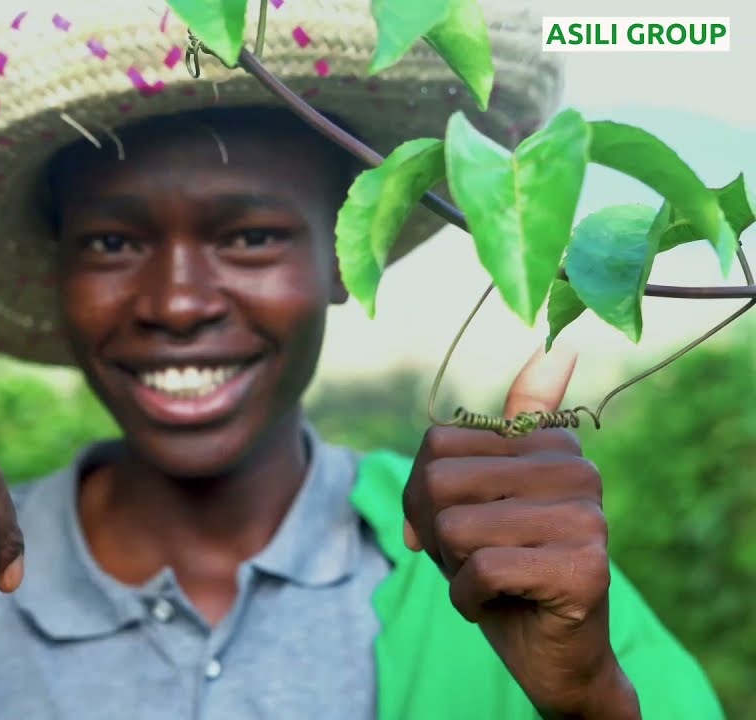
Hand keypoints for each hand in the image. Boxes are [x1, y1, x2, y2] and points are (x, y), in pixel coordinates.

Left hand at [402, 345, 639, 718]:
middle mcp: (579, 470)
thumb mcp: (483, 496)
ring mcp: (589, 518)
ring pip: (457, 528)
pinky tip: (501, 605)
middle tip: (473, 560)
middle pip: (439, 482)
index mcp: (551, 444)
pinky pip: (482, 569)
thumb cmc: (504, 570)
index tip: (461, 527)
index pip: (436, 446)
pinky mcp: (586, 568)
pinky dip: (470, 598)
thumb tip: (560, 349)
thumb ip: (503, 430)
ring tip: (492, 581)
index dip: (424, 498)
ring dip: (453, 570)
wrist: (551, 655)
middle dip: (434, 534)